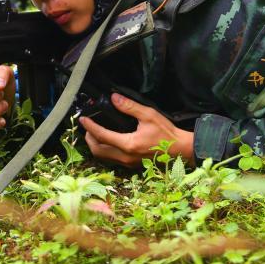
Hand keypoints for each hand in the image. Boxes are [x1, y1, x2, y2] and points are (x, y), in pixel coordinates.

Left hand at [78, 93, 194, 167]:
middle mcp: (126, 157)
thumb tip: (114, 98)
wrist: (181, 150)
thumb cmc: (167, 133)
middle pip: (98, 150)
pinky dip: (104, 151)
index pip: (102, 135)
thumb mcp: (148, 115)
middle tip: (87, 126)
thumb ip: (129, 107)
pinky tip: (107, 141)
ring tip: (94, 133)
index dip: (90, 126)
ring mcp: (128, 163)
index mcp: (128, 145)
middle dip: (89, 138)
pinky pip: (111, 160)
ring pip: (103, 157)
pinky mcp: (132, 165)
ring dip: (95, 146)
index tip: (83, 119)